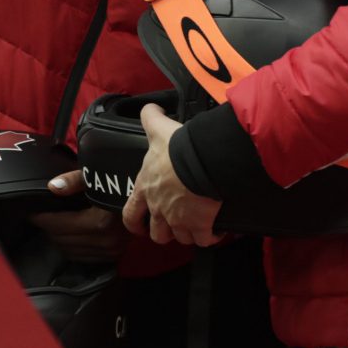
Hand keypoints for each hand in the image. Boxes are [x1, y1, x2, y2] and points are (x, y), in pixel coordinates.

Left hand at [31, 169, 130, 262]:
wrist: (148, 199)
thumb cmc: (122, 183)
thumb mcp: (98, 176)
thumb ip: (74, 181)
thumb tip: (52, 187)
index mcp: (98, 222)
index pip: (57, 224)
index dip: (40, 217)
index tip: (31, 211)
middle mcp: (104, 241)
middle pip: (61, 239)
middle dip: (48, 227)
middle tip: (42, 216)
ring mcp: (110, 251)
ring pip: (69, 251)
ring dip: (59, 239)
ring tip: (55, 224)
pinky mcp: (113, 256)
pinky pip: (82, 257)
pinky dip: (73, 247)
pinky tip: (71, 234)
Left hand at [122, 104, 222, 246]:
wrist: (202, 161)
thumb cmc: (178, 148)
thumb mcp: (159, 130)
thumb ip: (151, 118)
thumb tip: (149, 108)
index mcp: (146, 189)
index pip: (130, 214)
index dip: (134, 223)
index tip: (139, 227)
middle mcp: (159, 209)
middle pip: (157, 234)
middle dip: (164, 232)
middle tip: (172, 226)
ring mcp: (179, 221)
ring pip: (180, 238)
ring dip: (188, 234)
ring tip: (197, 226)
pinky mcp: (200, 225)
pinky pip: (204, 240)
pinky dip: (210, 237)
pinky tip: (216, 230)